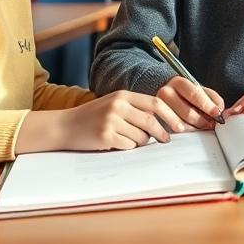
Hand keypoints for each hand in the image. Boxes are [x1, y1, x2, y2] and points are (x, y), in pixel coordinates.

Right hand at [17, 90, 181, 153]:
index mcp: (123, 95)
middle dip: (163, 133)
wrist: (63, 126)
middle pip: (152, 121)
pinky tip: (116, 143)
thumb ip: (136, 108)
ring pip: (141, 137)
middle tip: (166, 140)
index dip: (171, 116)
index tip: (180, 126)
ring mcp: (111, 121)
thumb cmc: (93, 116)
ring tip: (128, 139)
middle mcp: (118, 106)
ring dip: (141, 142)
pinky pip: (128, 146)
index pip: (156, 104)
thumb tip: (165, 120)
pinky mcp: (105, 137)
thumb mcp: (114, 104)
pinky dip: (127, 147)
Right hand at [156, 76, 225, 129]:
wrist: (166, 98)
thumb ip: (212, 98)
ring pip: (179, 123)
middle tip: (211, 125)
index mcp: (179, 82)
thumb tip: (220, 110)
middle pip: (187, 111)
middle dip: (203, 120)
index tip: (217, 113)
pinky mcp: (153, 119)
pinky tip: (191, 131)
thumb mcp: (200, 91)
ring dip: (195, 128)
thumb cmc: (186, 95)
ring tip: (203, 128)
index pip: (194, 94)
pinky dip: (184, 132)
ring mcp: (157, 107)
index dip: (208, 105)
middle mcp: (166, 92)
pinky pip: (171, 130)